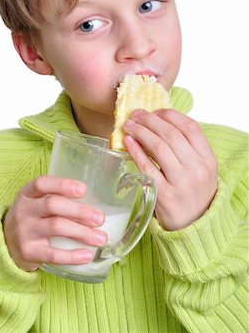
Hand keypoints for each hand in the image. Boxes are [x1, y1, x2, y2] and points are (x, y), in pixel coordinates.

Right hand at [3, 176, 106, 270]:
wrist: (4, 246)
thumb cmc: (31, 219)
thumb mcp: (34, 203)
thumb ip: (56, 197)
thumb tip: (96, 201)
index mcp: (27, 194)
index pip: (42, 184)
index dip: (63, 185)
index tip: (83, 189)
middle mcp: (23, 210)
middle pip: (53, 205)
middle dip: (79, 211)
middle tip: (100, 218)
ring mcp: (24, 232)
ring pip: (56, 227)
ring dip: (82, 233)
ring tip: (101, 238)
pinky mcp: (28, 252)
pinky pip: (52, 254)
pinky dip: (72, 255)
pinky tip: (87, 255)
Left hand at [122, 109, 216, 230]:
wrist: (194, 226)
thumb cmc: (193, 193)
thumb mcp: (200, 169)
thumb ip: (186, 148)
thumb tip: (158, 122)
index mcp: (208, 160)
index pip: (190, 127)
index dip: (170, 115)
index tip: (156, 111)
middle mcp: (197, 170)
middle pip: (171, 134)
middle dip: (150, 120)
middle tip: (136, 114)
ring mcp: (181, 183)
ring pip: (158, 147)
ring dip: (141, 132)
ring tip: (129, 125)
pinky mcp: (164, 195)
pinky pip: (146, 166)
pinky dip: (136, 151)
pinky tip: (128, 141)